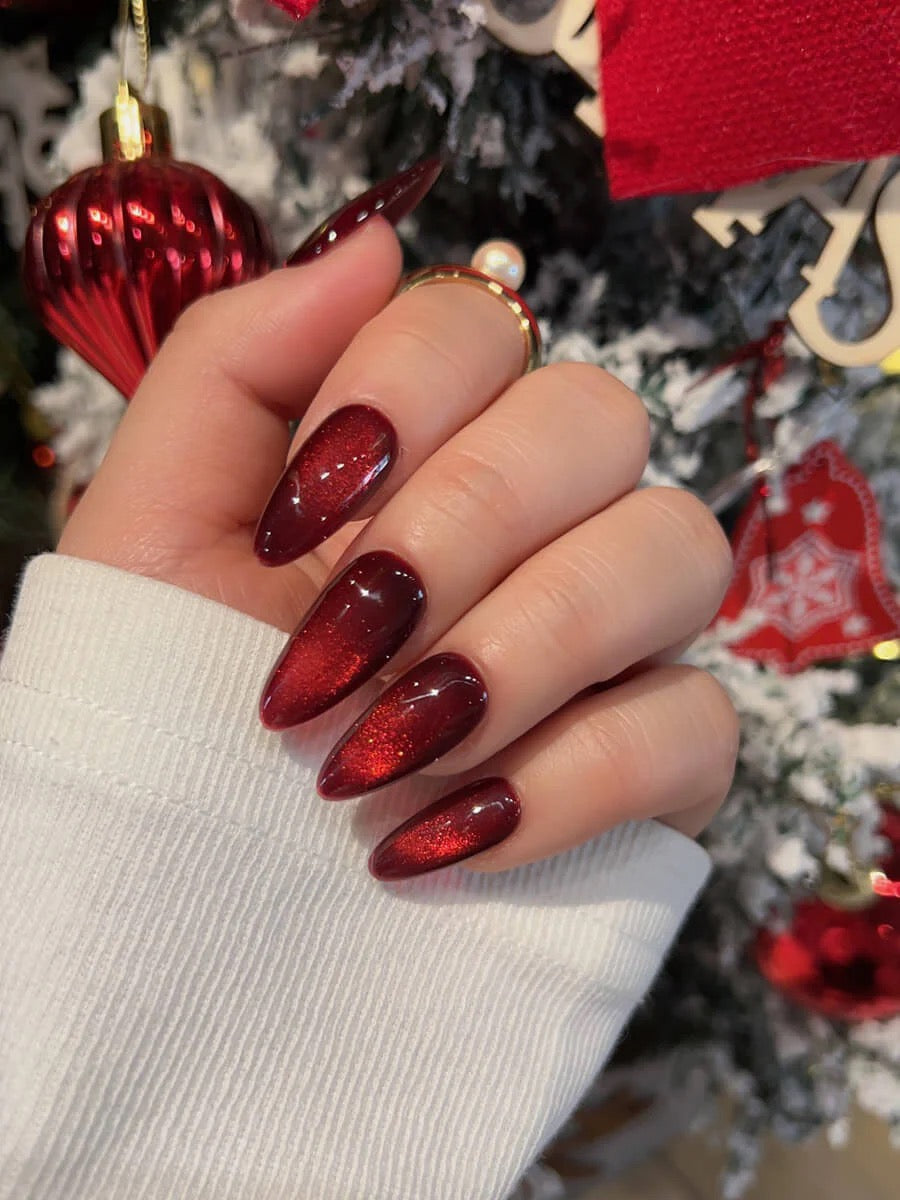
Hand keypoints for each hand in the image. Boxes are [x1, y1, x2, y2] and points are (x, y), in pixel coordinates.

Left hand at [61, 203, 737, 880]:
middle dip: (456, 532)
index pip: (479, 324)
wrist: (193, 902)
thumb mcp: (150, 529)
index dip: (396, 397)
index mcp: (418, 447)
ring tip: (380, 755)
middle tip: (333, 655)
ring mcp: (614, 635)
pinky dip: (569, 779)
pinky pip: (697, 721)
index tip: (291, 525)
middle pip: (594, 418)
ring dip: (519, 651)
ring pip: (675, 548)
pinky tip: (445, 839)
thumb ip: (236, 361)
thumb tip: (376, 239)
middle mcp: (537, 517)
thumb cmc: (164, 708)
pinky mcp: (662, 758)